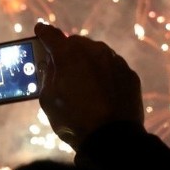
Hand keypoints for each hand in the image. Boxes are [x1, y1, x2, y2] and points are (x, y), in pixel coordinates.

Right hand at [35, 22, 144, 149]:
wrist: (113, 139)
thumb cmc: (75, 120)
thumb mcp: (48, 100)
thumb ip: (47, 75)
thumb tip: (51, 63)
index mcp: (70, 55)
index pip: (52, 36)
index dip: (44, 33)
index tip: (40, 30)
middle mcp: (94, 50)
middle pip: (76, 43)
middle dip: (67, 51)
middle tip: (62, 65)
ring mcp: (115, 60)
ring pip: (96, 53)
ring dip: (87, 61)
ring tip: (83, 80)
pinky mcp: (129, 73)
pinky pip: (112, 66)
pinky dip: (104, 73)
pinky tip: (101, 89)